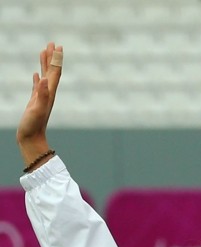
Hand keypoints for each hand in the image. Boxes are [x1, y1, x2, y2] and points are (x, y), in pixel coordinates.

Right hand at [17, 42, 62, 166]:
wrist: (31, 139)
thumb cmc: (33, 126)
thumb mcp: (37, 109)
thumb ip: (41, 95)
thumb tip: (44, 80)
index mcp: (49, 93)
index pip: (54, 73)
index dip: (56, 59)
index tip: (58, 46)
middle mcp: (48, 94)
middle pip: (51, 72)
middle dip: (52, 57)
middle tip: (52, 43)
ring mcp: (41, 98)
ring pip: (44, 77)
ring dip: (45, 64)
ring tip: (43, 52)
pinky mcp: (35, 103)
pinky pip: (37, 87)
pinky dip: (37, 78)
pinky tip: (36, 75)